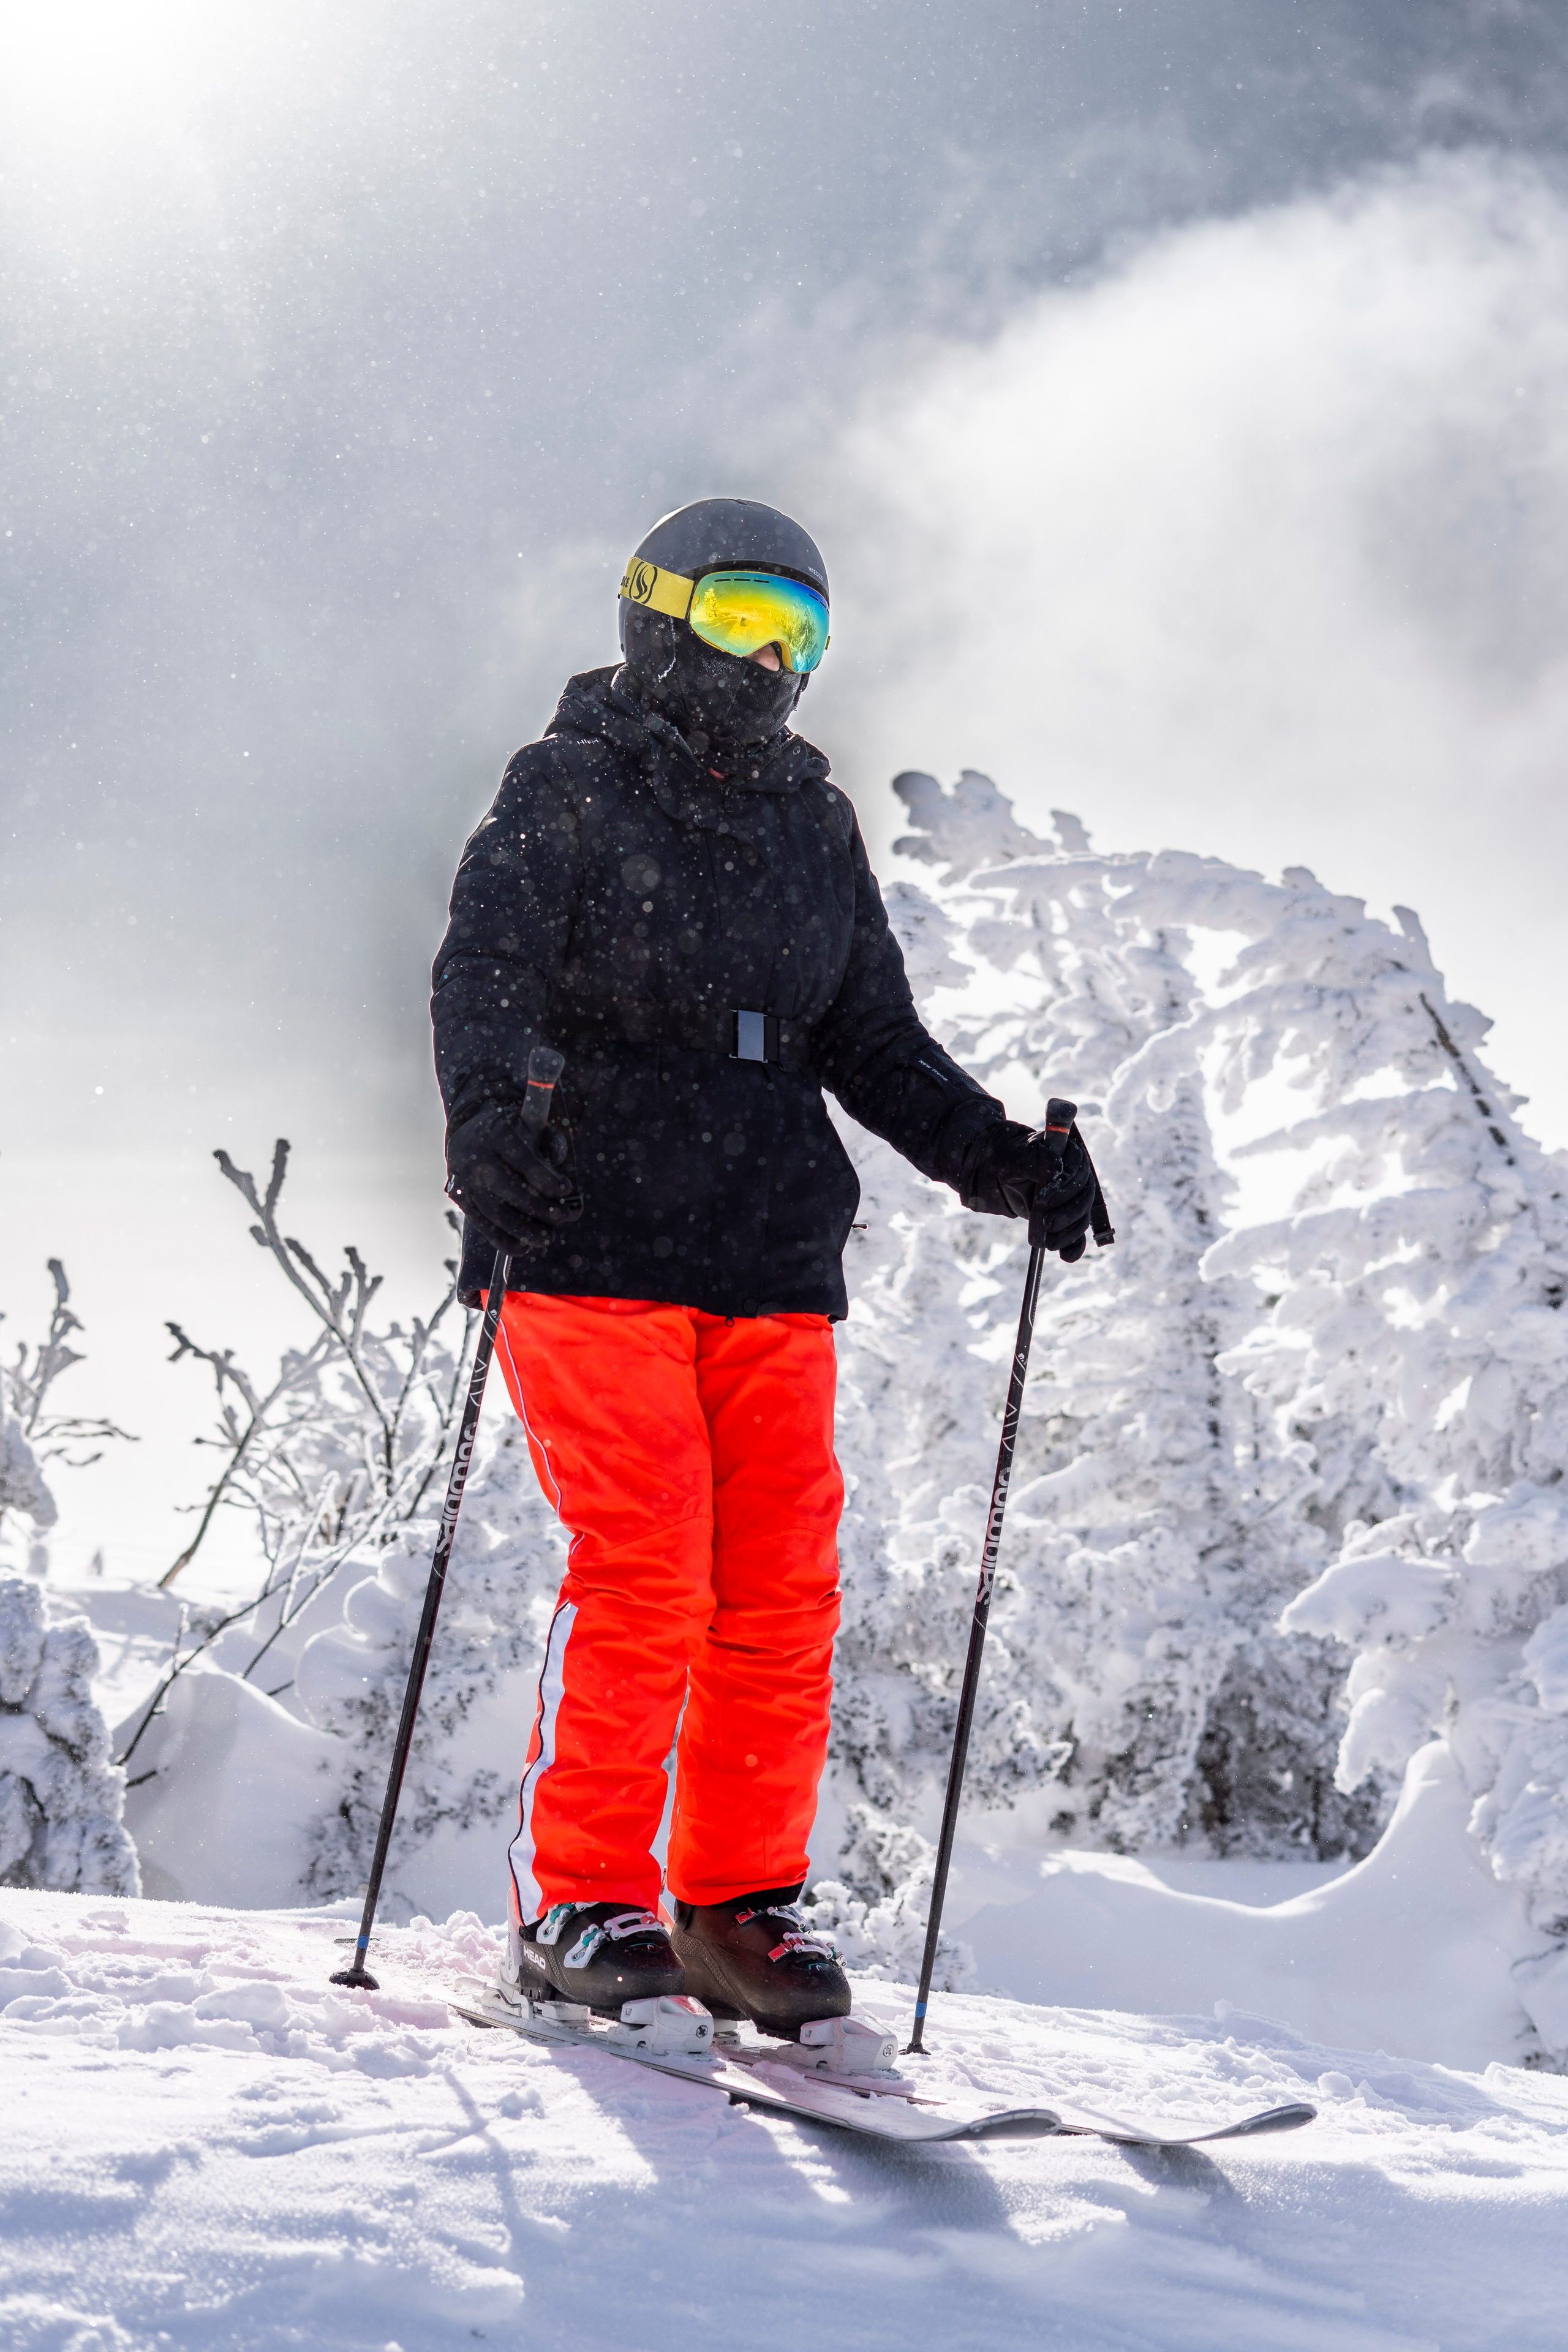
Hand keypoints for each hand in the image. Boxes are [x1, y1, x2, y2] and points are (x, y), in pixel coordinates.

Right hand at [444, 1102, 581, 1254]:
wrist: (469, 1136)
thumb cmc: (511, 1134)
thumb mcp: (531, 1125)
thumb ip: (550, 1141)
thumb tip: (560, 1162)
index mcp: (499, 1135)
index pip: (526, 1162)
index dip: (548, 1180)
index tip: (566, 1189)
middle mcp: (479, 1159)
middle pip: (512, 1191)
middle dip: (541, 1209)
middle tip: (563, 1217)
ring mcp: (466, 1182)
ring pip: (497, 1213)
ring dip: (525, 1231)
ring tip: (547, 1237)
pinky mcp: (461, 1200)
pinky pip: (483, 1225)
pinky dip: (503, 1241)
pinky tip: (523, 1247)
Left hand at [960, 1118, 1101, 1262]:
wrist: (1001, 1174)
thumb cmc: (1009, 1160)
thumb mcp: (1017, 1157)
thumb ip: (1036, 1160)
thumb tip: (1057, 1170)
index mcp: (1070, 1155)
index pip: (1079, 1171)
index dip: (1065, 1188)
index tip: (1043, 1200)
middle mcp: (1078, 1176)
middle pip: (1084, 1196)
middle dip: (1068, 1213)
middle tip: (1048, 1224)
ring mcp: (1075, 1198)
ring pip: (1082, 1216)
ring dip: (1069, 1232)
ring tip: (1050, 1243)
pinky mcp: (1069, 1217)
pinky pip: (1079, 1233)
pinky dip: (1075, 1246)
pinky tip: (1066, 1257)